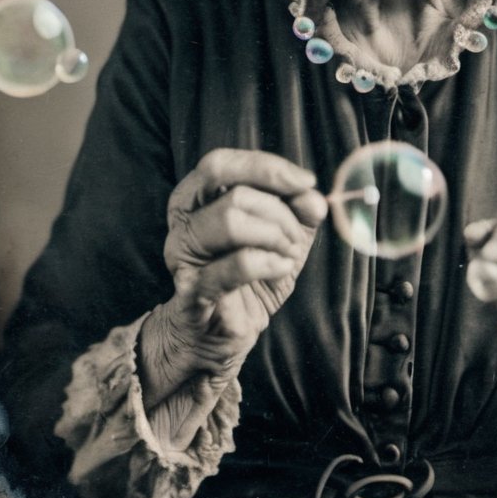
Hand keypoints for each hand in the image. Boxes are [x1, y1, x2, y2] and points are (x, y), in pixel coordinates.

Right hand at [140, 149, 326, 411]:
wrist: (221, 334)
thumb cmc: (250, 276)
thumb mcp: (282, 235)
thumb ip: (299, 211)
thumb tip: (314, 197)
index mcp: (195, 198)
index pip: (222, 163)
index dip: (267, 168)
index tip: (306, 182)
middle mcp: (182, 221)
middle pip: (228, 188)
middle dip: (276, 208)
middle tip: (295, 235)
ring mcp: (182, 256)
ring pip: (230, 219)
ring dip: (274, 234)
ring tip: (287, 254)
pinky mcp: (194, 291)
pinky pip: (238, 264)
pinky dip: (270, 262)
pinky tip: (280, 269)